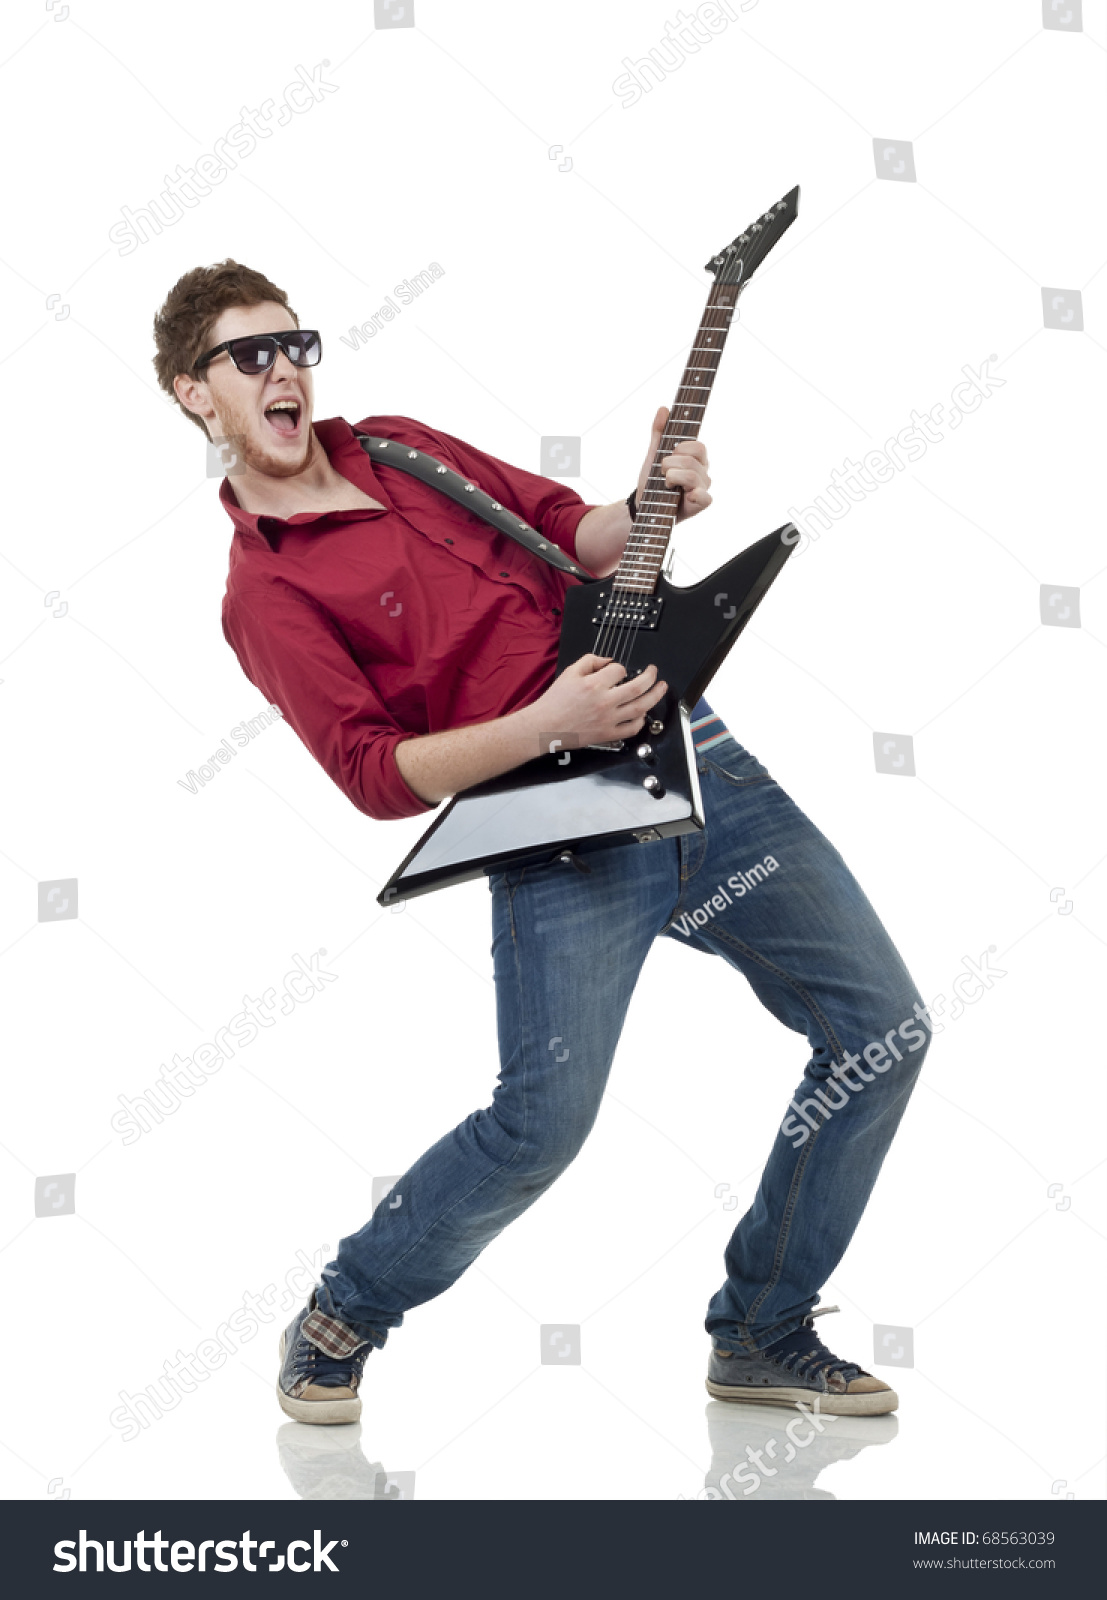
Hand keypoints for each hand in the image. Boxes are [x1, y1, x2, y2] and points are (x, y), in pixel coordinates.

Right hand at [522, 655, 667, 751]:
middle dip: (651, 677)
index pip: (619, 670)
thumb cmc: (555, 702)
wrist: (545, 726)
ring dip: (655, 696)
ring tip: (661, 688)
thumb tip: (608, 660)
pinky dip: (641, 721)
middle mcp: (604, 702)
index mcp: (594, 685)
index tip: (619, 670)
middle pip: (638, 687)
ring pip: (640, 707)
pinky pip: (632, 728)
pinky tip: (643, 713)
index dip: (621, 668)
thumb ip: (590, 661)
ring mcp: (608, 720)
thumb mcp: (569, 673)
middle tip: (654, 672)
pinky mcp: (608, 734)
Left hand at [637, 405, 710, 523]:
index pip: (698, 446)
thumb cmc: (652, 480)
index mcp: (696, 457)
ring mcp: (703, 488)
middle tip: (662, 473)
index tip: (668, 455)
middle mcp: (703, 471)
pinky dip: (694, 494)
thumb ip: (659, 432)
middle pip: (692, 460)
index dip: (680, 449)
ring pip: (692, 476)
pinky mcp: (700, 504)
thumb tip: (664, 408)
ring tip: (666, 484)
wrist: (642, 505)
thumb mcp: (654, 453)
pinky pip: (705, 497)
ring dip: (672, 478)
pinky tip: (685, 494)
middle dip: (669, 465)